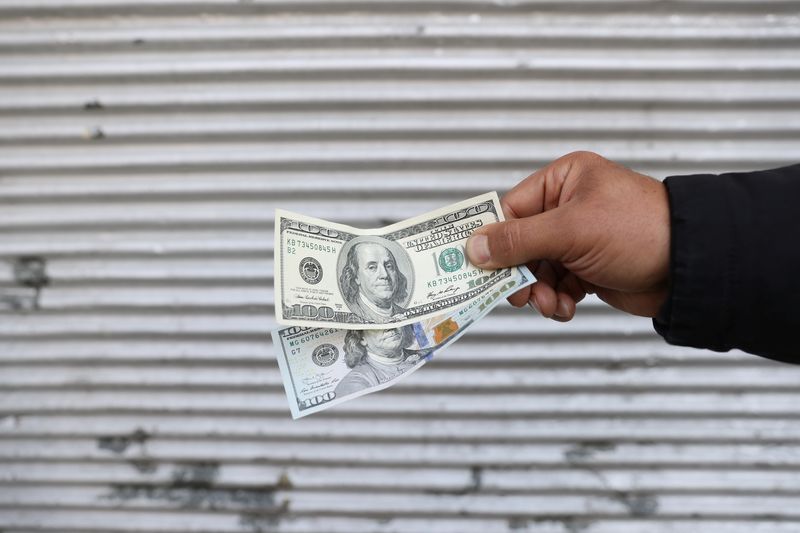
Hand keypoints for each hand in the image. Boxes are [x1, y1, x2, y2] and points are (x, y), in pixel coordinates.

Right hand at [466, 151, 669, 320]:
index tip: (473, 264)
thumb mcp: (572, 230)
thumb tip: (474, 247)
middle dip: (519, 273)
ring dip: (539, 292)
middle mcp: (568, 207)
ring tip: (551, 304)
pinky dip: (557, 300)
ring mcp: (577, 240)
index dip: (492, 238)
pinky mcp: (587, 268)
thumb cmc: (639, 230)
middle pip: (520, 244)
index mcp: (564, 181)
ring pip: (536, 270)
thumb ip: (519, 239)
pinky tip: (567, 308)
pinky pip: (556, 286)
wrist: (691, 267)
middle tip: (517, 294)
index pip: (511, 209)